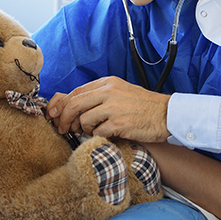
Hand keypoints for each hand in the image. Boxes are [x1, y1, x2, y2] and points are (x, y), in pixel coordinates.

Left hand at [46, 76, 171, 142]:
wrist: (166, 114)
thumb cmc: (142, 106)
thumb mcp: (119, 93)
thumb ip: (98, 96)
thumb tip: (71, 104)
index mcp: (108, 83)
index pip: (76, 92)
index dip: (61, 105)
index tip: (54, 115)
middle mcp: (109, 92)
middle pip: (74, 104)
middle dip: (64, 119)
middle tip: (63, 129)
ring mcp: (114, 107)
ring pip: (84, 120)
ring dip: (84, 129)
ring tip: (93, 131)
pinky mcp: (120, 123)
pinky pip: (98, 132)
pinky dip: (98, 136)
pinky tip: (106, 134)